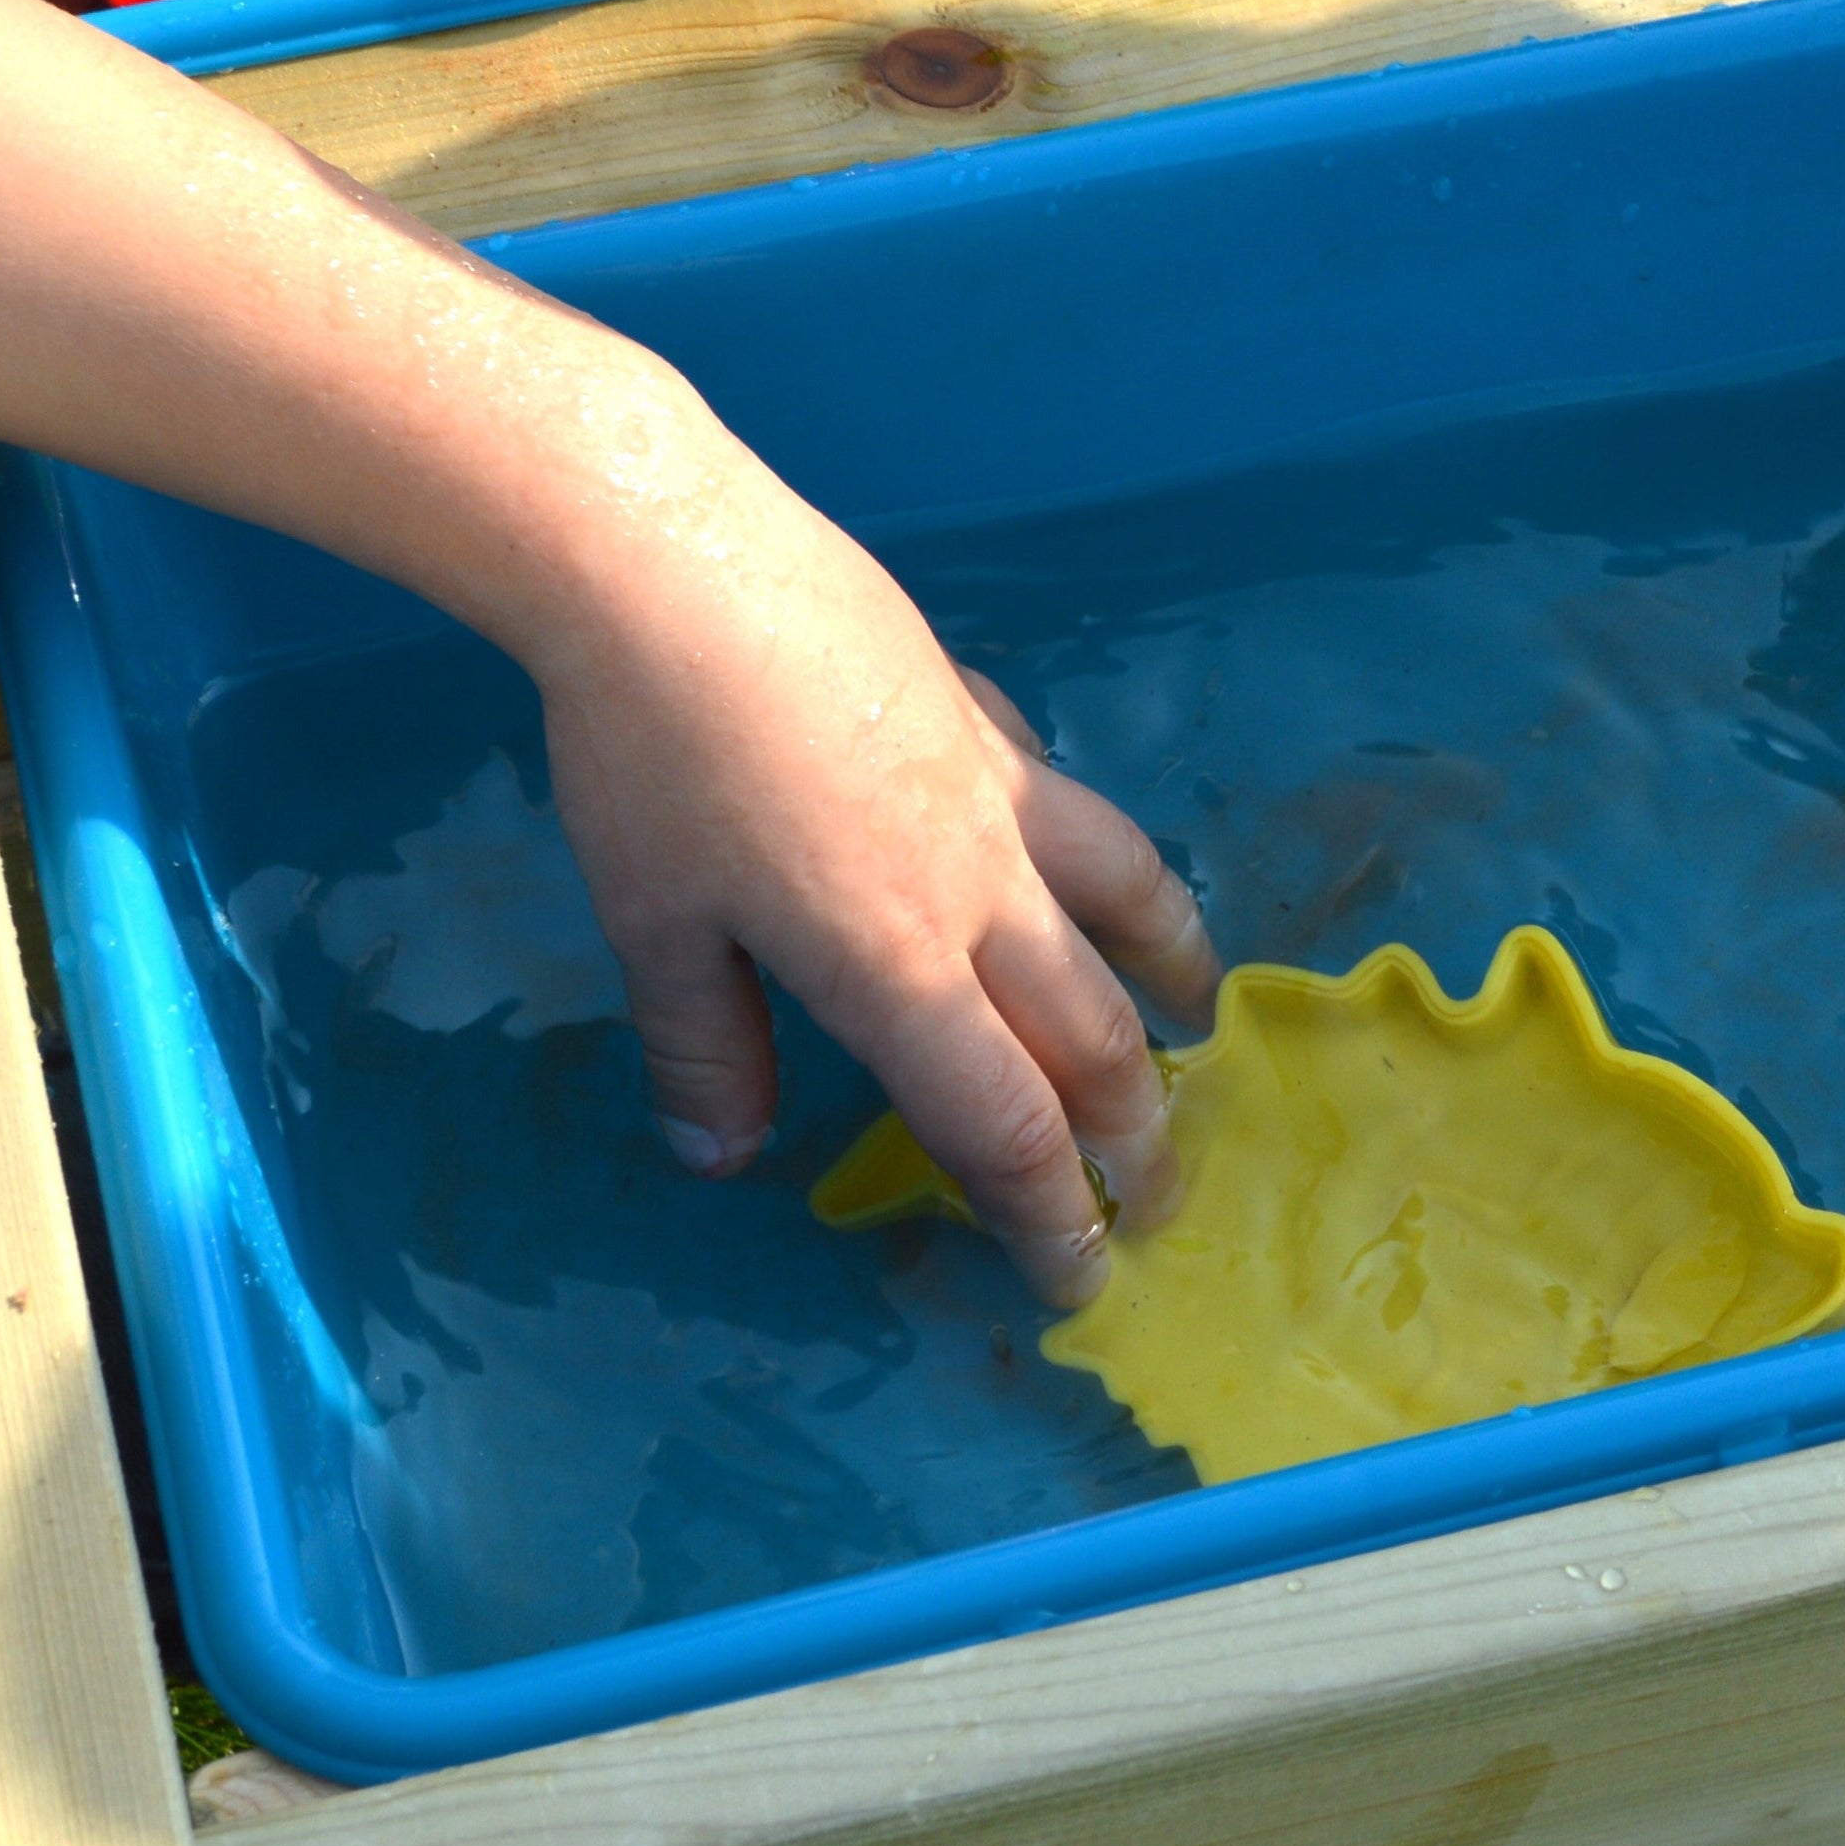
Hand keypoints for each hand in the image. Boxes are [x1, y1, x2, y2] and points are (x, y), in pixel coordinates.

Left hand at [515, 441, 1220, 1307]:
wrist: (677, 567)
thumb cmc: (649, 757)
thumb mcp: (653, 924)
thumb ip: (703, 1049)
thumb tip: (723, 1157)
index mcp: (895, 968)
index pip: (1005, 1127)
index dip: (1050, 1217)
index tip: (1080, 1277)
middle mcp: (978, 893)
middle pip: (1087, 1037)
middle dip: (1132, 1136)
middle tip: (1155, 1197)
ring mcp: (996, 796)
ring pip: (1125, 905)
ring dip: (1168, 983)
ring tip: (1194, 1024)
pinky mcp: (986, 719)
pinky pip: (1073, 812)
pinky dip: (1105, 864)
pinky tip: (1083, 863)